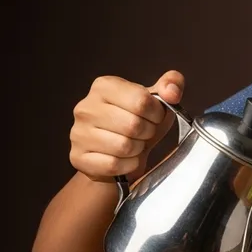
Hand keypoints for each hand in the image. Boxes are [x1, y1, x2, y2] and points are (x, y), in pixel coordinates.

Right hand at [69, 70, 185, 181]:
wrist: (118, 154)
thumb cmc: (139, 124)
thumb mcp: (157, 102)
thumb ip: (171, 86)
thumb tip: (172, 92)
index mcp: (104, 86)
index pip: (142, 100)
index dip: (156, 114)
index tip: (154, 117)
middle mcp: (86, 107)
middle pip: (133, 125)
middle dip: (147, 133)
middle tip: (144, 133)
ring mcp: (78, 133)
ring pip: (123, 146)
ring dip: (137, 149)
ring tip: (134, 144)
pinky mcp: (79, 157)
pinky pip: (114, 164)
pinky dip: (128, 165)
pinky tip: (126, 159)